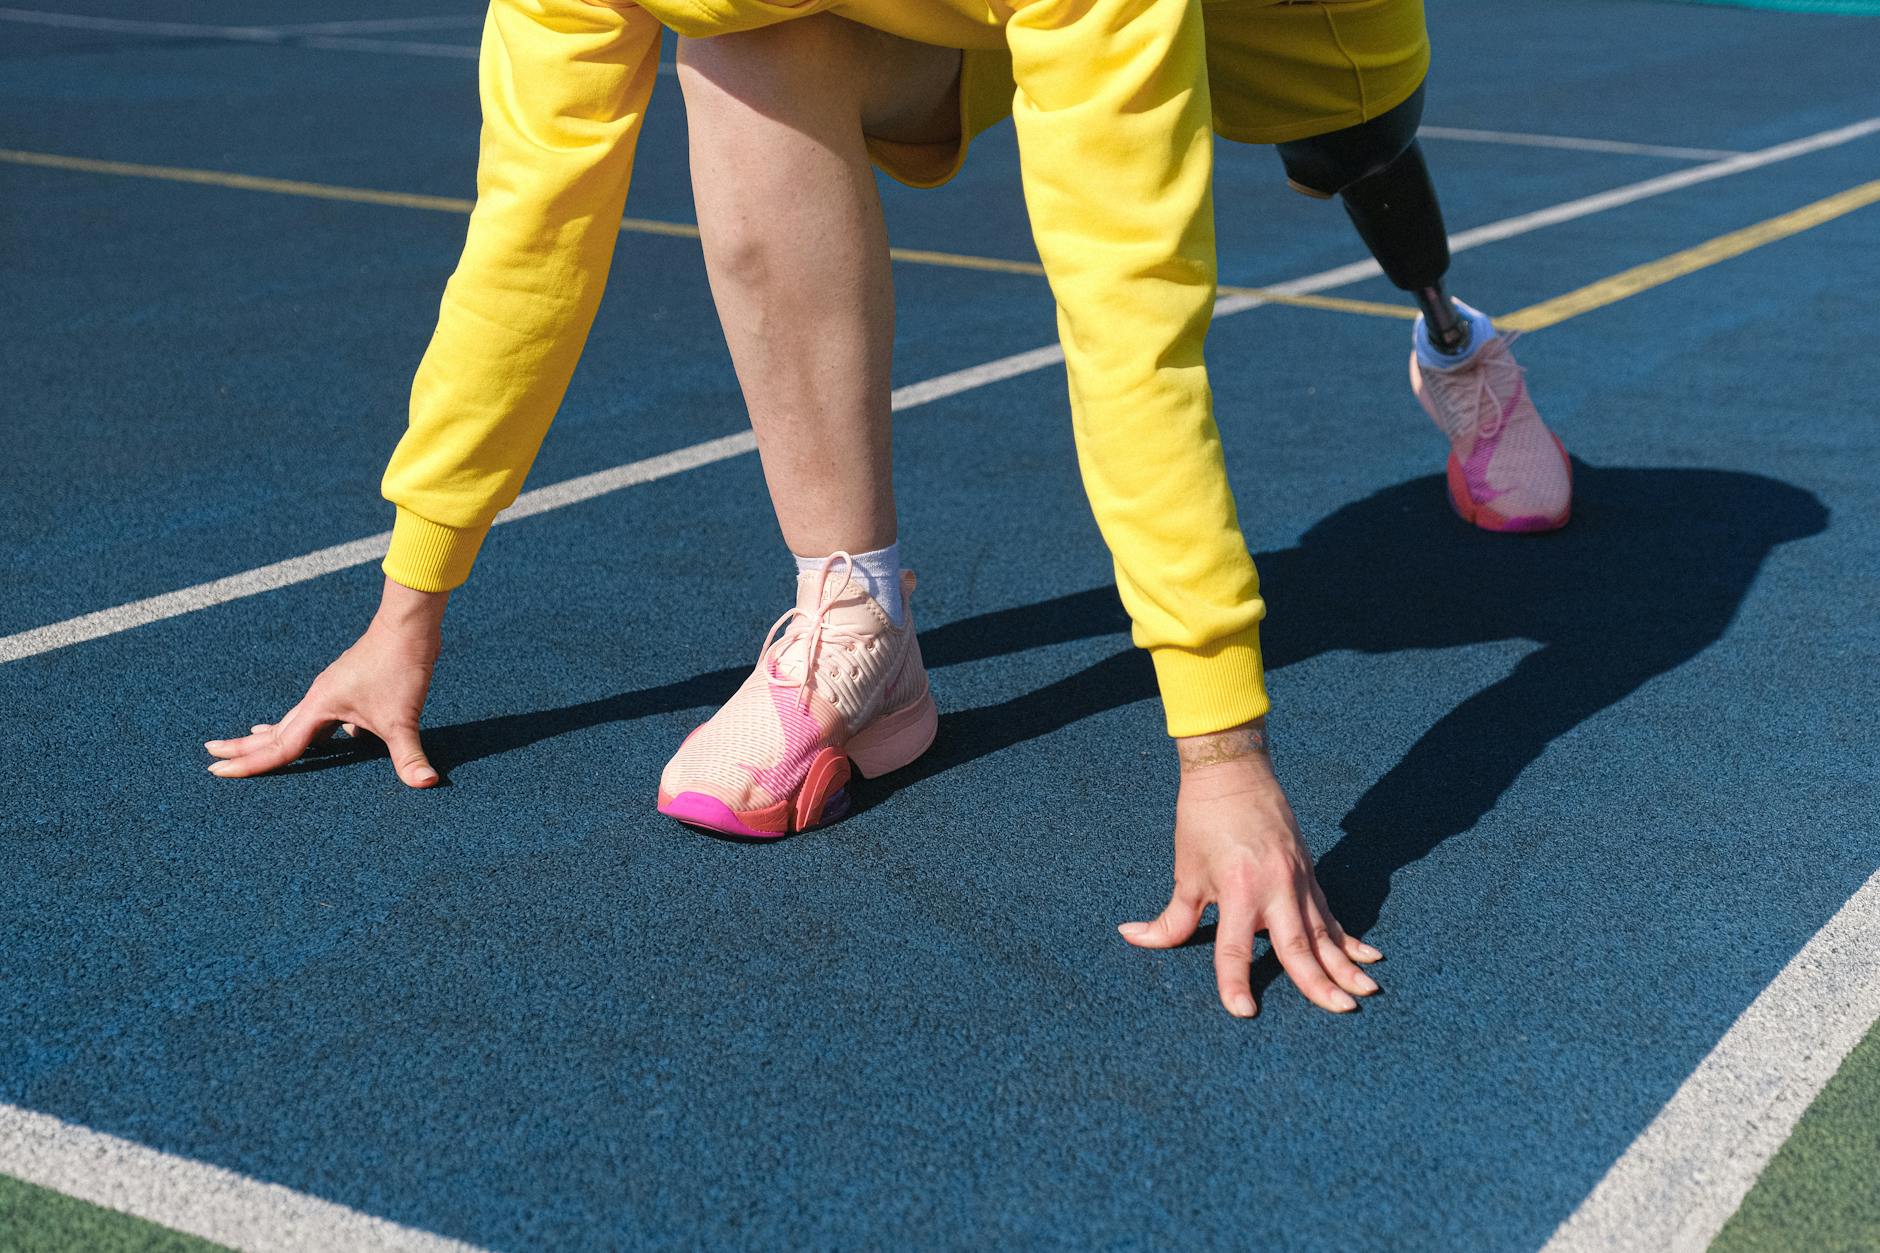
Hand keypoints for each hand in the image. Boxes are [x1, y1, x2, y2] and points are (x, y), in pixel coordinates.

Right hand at [205, 577, 447, 786]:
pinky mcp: (348, 686)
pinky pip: (320, 714)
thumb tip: (426, 783)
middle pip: (274, 731)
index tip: (216, 771)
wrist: (408, 626)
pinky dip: (310, 728)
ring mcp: (331, 690)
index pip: (279, 747)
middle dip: (244, 747)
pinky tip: (323, 736)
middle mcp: (318, 698)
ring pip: (295, 720)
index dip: (249, 765)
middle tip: (212, 756)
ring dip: (273, 735)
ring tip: (251, 743)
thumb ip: (409, 754)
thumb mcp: (403, 718)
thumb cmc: (400, 667)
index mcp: (320, 707)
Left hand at [1120, 720, 1381, 1017]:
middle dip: (1319, 982)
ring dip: (1345, 965)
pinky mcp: (1309, 874)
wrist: (1234, 772)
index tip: (1243, 1012)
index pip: (1235, 947)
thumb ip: (1169, 918)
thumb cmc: (1203, 821)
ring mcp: (1298, 880)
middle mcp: (1275, 887)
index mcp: (1238, 888)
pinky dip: (1348, 937)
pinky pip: (1330, 913)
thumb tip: (1132, 937)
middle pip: (1297, 945)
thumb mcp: (1185, 872)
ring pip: (1324, 932)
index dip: (1235, 981)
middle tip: (1342, 1010)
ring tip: (1367, 992)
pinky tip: (1369, 957)